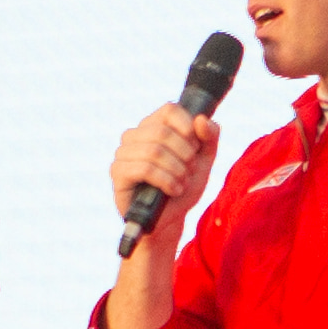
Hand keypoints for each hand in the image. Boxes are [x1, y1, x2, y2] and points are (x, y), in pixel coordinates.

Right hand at [112, 104, 217, 239]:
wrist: (170, 218)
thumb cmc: (184, 186)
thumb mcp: (204, 161)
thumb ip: (210, 137)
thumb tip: (201, 119)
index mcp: (154, 125)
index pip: (169, 109)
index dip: (187, 126)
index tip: (196, 147)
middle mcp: (135, 135)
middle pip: (162, 132)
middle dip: (185, 154)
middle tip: (190, 171)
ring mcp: (123, 153)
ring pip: (153, 150)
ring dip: (176, 170)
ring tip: (183, 183)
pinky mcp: (117, 172)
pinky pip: (143, 168)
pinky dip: (165, 180)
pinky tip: (173, 189)